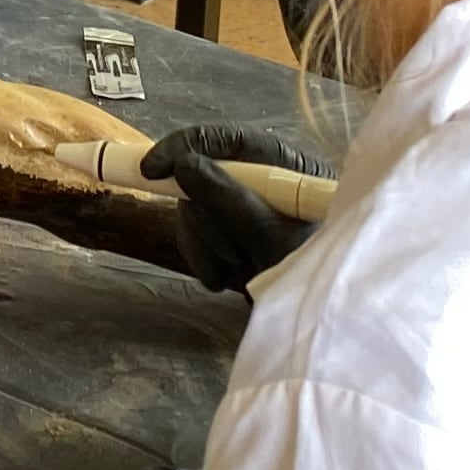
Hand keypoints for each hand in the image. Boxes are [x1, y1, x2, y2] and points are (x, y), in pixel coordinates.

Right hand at [144, 122, 325, 290]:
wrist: (318, 328)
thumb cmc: (311, 278)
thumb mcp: (273, 239)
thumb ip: (231, 200)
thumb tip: (185, 164)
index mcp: (286, 171)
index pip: (228, 141)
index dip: (185, 146)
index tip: (151, 171)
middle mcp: (265, 188)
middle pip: (204, 177)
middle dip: (205, 217)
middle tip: (228, 250)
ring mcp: (247, 217)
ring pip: (195, 211)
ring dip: (204, 244)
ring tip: (232, 268)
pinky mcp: (234, 243)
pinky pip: (197, 239)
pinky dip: (204, 260)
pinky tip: (225, 278)